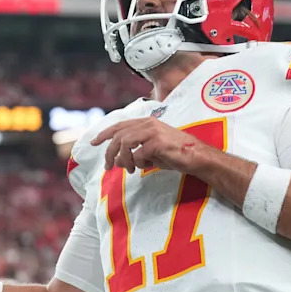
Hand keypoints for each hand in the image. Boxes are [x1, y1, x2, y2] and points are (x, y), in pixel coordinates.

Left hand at [91, 117, 208, 173]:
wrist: (197, 157)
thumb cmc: (175, 155)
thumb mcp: (151, 152)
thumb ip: (134, 153)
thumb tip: (118, 162)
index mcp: (146, 122)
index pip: (119, 125)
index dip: (104, 133)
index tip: (93, 143)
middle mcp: (148, 123)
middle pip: (118, 135)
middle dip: (109, 152)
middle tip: (108, 167)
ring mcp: (153, 131)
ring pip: (125, 143)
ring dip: (123, 159)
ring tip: (131, 169)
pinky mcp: (158, 143)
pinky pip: (138, 154)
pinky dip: (138, 163)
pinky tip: (145, 167)